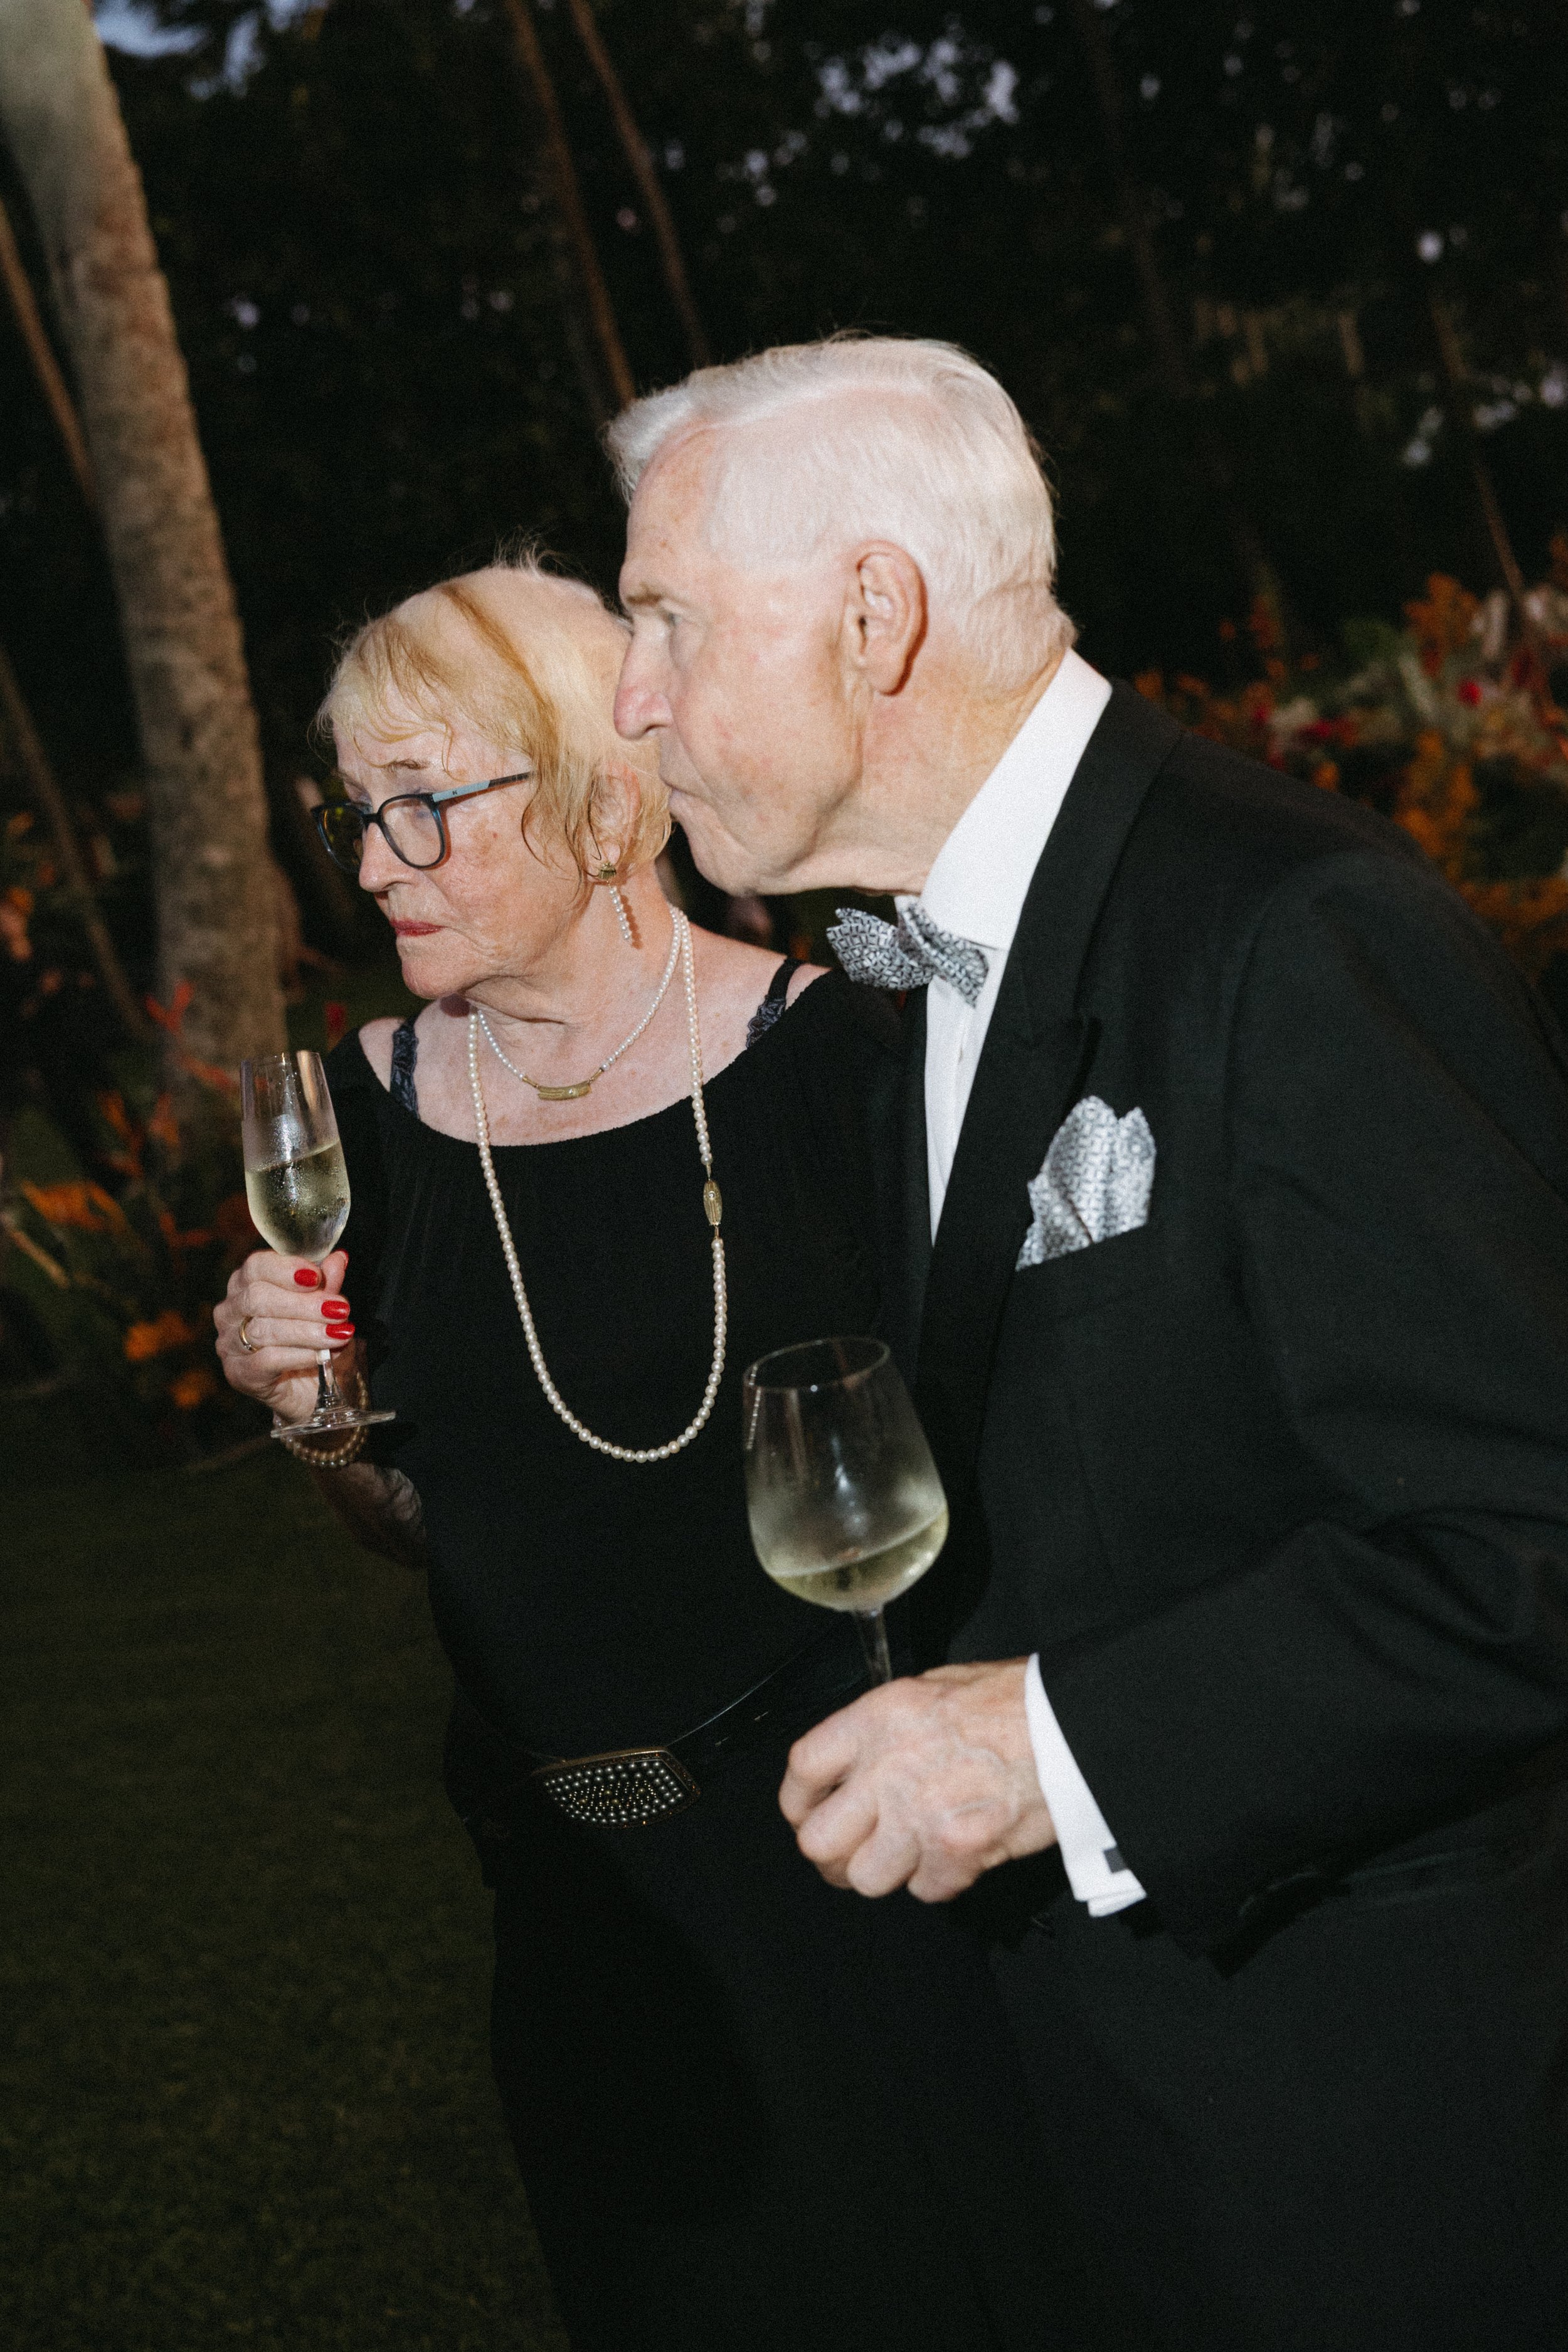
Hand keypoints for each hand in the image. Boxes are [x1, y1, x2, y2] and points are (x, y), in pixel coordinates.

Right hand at [214, 1247, 353, 1425]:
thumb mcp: (324, 1309)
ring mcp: (229, 1344)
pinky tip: (322, 1355)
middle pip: (258, 1297)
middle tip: (339, 1310)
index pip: (256, 1266)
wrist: (310, 1388)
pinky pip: (267, 1360)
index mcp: (246, 1284)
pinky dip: (300, 1356)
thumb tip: (338, 1259)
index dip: (286, 1269)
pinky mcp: (238, 1373)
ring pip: (264, 1330)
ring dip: (308, 1331)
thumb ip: (326, 1284)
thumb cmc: (313, 1340)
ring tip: (339, 1334)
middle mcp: (230, 1311)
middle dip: (304, 1304)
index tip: (317, 1277)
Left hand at [779, 1659, 1056, 1902]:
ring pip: (865, 1877)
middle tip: (850, 1852)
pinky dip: (938, 1880)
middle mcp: (889, 1768)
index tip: (805, 1812)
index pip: (804, 1767)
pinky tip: (956, 1853)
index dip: (798, 1800)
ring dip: (885, 1871)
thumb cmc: (1016, 1703)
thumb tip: (859, 1762)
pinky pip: (924, 1890)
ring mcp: (920, 1816)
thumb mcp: (936, 1687)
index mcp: (879, 1718)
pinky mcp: (957, 1853)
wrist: (1075, 1729)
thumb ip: (888, 1726)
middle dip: (832, 1855)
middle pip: (819, 1841)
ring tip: (908, 1853)